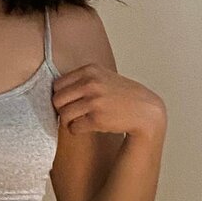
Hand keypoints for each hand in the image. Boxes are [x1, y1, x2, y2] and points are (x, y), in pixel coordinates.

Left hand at [51, 62, 166, 138]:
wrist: (145, 111)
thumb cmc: (122, 95)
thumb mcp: (103, 77)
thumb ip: (82, 79)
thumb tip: (56, 91)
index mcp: (90, 70)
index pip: (57, 84)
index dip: (60, 96)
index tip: (68, 103)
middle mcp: (90, 83)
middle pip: (57, 100)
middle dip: (61, 109)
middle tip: (70, 114)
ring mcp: (94, 101)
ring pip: (63, 114)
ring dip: (67, 121)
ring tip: (77, 121)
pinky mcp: (97, 119)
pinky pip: (73, 127)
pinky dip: (75, 130)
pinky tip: (85, 127)